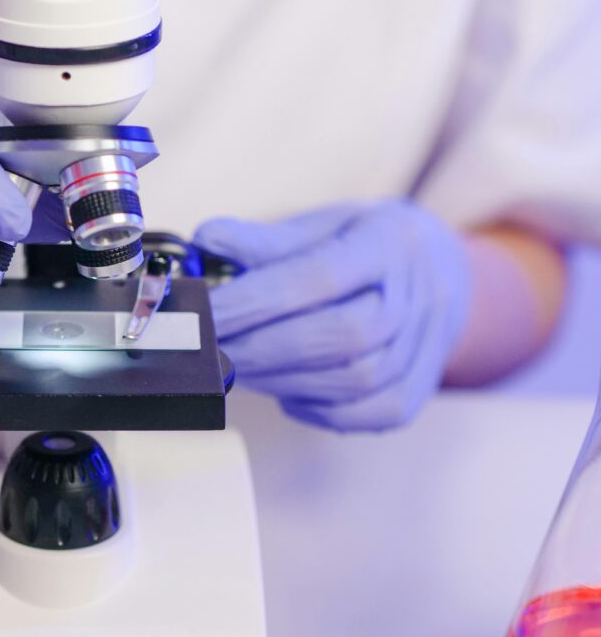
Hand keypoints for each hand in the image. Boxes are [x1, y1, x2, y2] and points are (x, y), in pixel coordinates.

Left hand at [193, 201, 471, 431]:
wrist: (437, 270)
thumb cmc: (359, 245)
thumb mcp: (319, 226)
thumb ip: (264, 239)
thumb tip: (204, 238)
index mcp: (389, 242)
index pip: (318, 277)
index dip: (254, 301)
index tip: (201, 314)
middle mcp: (419, 295)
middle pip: (342, 334)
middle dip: (261, 348)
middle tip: (208, 350)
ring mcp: (426, 347)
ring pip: (354, 380)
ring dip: (281, 381)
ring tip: (237, 368)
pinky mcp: (417, 391)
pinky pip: (366, 414)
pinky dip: (317, 409)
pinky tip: (285, 392)